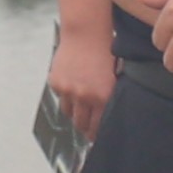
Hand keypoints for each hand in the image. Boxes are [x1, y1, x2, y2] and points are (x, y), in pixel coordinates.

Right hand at [47, 23, 116, 142]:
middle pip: (81, 124)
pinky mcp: (56, 83)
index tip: (97, 138)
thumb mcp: (116, 76)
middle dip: (85, 128)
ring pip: (69, 113)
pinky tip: (73, 87)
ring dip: (75, 113)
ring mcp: (68, 90)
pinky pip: (61, 98)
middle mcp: (85, 96)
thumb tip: (109, 115)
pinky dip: (66, 96)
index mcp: (104, 96)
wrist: (86, 33)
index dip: (97, 135)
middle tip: (88, 129)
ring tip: (81, 108)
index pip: (98, 126)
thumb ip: (111, 96)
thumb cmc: (106, 51)